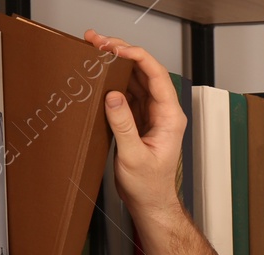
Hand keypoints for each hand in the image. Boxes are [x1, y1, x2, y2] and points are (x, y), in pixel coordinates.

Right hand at [84, 30, 185, 228]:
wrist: (149, 203)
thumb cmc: (149, 186)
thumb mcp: (133, 157)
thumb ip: (123, 125)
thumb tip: (113, 96)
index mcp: (170, 117)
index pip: (156, 75)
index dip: (136, 56)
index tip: (114, 48)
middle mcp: (163, 111)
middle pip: (144, 71)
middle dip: (121, 52)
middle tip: (97, 41)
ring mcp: (151, 114)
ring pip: (135, 79)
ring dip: (115, 64)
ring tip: (94, 50)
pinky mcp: (138, 120)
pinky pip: (127, 93)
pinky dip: (112, 81)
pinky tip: (99, 74)